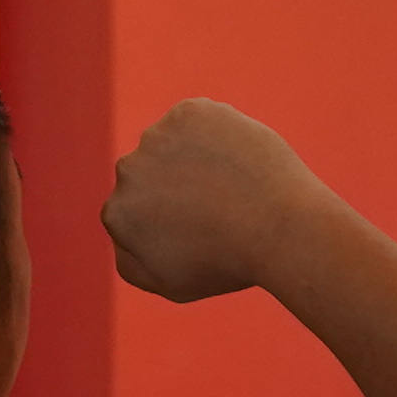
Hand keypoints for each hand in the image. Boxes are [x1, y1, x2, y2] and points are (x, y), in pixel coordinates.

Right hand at [102, 99, 332, 303]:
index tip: (203, 228)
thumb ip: (130, 262)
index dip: (172, 218)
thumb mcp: (170, 284)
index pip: (137, 210)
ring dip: (194, 157)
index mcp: (117, 214)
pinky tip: (238, 158)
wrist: (279, 227)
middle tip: (221, 205)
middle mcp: (127, 171)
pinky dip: (216, 134)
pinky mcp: (189, 112)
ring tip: (233, 183)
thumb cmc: (228, 263)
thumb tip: (120, 236)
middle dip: (179, 185)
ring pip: (173, 144)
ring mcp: (157, 137)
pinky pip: (198, 121)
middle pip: (151, 173)